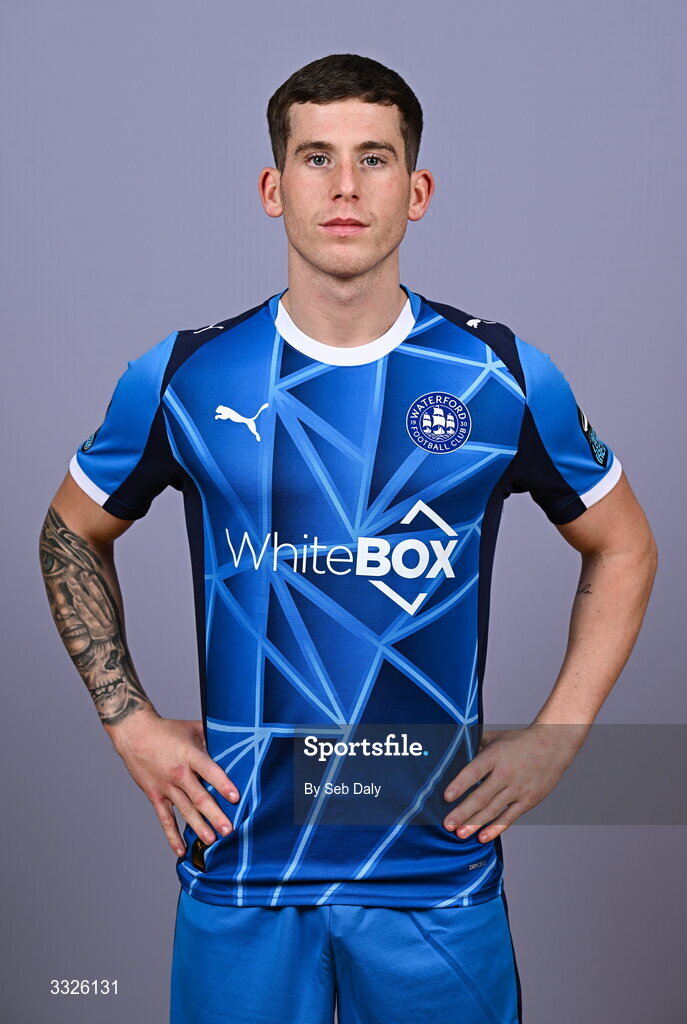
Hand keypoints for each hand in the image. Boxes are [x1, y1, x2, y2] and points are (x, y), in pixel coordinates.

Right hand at [108, 709, 239, 856]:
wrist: (134, 733)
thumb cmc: (168, 730)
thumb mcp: (193, 729)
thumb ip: (213, 737)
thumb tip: (237, 742)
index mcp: (190, 755)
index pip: (209, 770)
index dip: (222, 784)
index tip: (235, 797)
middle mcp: (178, 773)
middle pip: (199, 797)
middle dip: (214, 815)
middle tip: (228, 829)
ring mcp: (166, 786)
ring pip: (185, 810)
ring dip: (198, 827)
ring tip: (211, 841)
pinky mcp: (155, 796)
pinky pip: (165, 819)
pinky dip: (172, 836)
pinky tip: (181, 850)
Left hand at [442, 723, 583, 842]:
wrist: (553, 746)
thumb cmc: (520, 741)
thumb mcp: (496, 737)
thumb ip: (474, 743)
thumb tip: (453, 749)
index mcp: (495, 756)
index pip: (474, 771)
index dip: (460, 784)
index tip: (446, 797)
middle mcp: (505, 774)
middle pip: (481, 796)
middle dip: (463, 812)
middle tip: (447, 824)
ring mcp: (517, 789)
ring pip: (493, 810)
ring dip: (475, 823)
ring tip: (460, 834)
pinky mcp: (527, 801)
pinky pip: (509, 817)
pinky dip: (496, 828)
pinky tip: (483, 837)